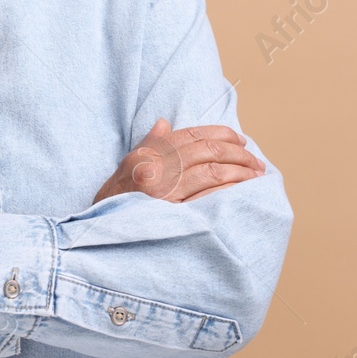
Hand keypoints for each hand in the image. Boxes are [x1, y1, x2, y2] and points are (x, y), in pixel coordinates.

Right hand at [92, 118, 264, 204]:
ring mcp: (165, 193)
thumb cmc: (116, 201)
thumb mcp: (128, 167)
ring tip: (255, 176)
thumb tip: (164, 124)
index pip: (192, 135)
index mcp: (148, 155)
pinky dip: (230, 192)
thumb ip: (149, 145)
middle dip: (237, 154)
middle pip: (207, 151)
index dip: (221, 134)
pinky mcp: (175, 215)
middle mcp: (157, 170)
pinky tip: (243, 193)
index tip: (240, 141)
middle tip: (255, 162)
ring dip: (240, 172)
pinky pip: (210, 197)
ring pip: (213, 172)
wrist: (100, 233)